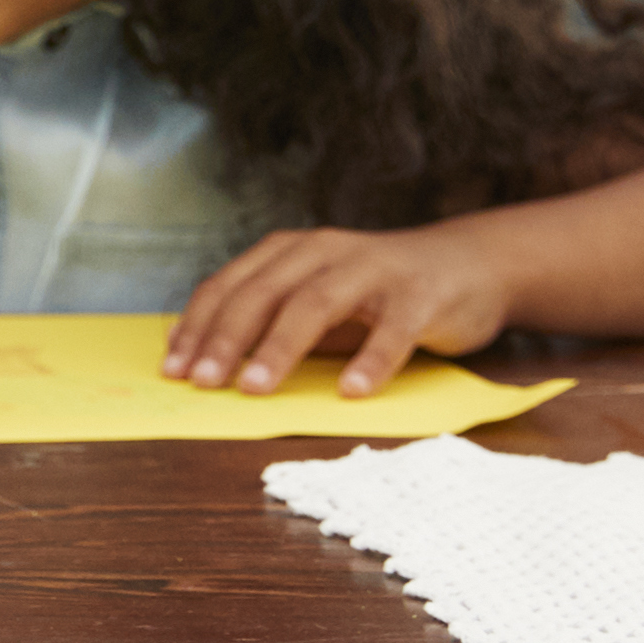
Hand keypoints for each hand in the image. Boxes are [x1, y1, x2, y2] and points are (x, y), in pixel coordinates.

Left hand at [167, 225, 511, 395]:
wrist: (469, 266)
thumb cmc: (379, 292)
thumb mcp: (317, 300)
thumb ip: (271, 322)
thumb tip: (206, 360)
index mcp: (292, 252)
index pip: (231, 285)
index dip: (199, 325)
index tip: (174, 367)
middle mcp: (326, 251)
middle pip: (265, 293)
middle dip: (227, 338)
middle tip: (202, 382)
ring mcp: (374, 270)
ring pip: (317, 304)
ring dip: (281, 348)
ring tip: (256, 388)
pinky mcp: (420, 296)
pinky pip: (392, 330)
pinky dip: (370, 361)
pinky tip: (350, 391)